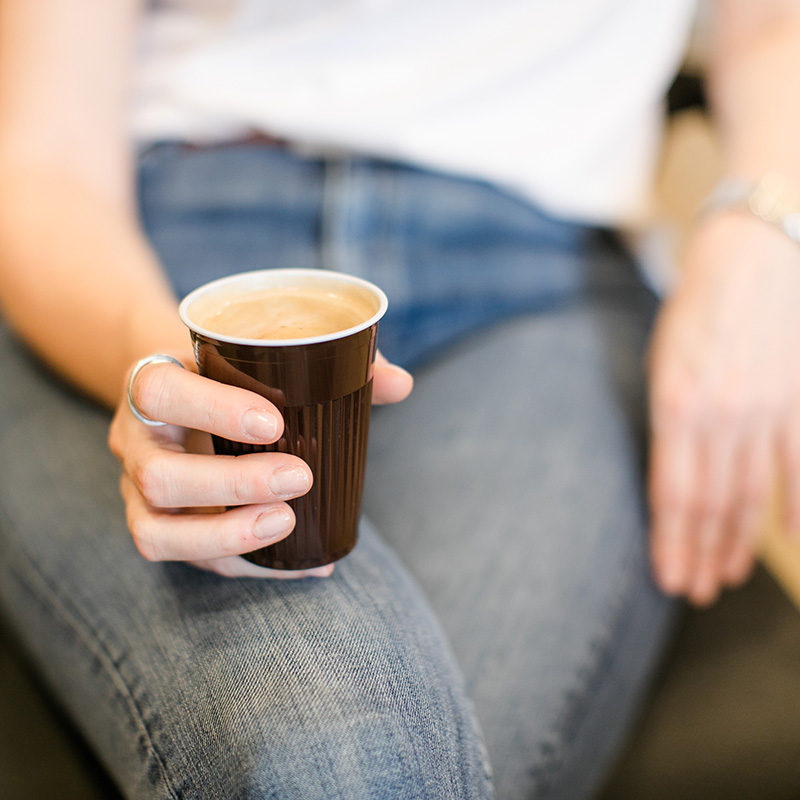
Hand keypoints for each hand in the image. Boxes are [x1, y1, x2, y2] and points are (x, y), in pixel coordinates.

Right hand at [109, 352, 412, 577]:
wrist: (176, 390)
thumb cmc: (225, 371)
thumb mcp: (256, 352)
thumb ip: (328, 360)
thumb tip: (400, 383)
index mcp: (153, 382)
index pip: (159, 390)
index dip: (213, 410)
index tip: (276, 423)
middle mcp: (134, 440)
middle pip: (160, 475)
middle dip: (233, 485)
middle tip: (299, 478)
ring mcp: (137, 491)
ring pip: (157, 532)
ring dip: (227, 535)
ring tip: (288, 523)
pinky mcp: (156, 527)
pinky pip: (188, 561)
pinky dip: (246, 564)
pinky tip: (301, 563)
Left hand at [648, 212, 799, 604]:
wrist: (755, 255)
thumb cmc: (696, 309)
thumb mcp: (662, 363)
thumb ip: (668, 423)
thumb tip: (673, 477)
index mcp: (674, 406)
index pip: (671, 496)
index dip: (670, 544)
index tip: (669, 578)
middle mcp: (719, 416)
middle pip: (711, 506)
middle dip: (700, 554)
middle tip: (695, 590)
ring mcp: (766, 411)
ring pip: (752, 496)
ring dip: (739, 542)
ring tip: (727, 576)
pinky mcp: (799, 401)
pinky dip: (797, 507)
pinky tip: (791, 539)